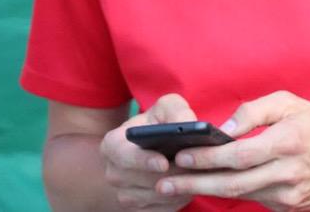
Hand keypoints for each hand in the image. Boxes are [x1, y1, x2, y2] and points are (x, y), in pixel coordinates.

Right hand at [99, 93, 198, 210]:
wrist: (161, 145)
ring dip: (177, 188)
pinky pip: (161, 210)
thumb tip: (186, 125)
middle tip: (195, 169)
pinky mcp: (139, 210)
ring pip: (154, 197)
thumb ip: (176, 111)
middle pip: (141, 181)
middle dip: (170, 175)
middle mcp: (113, 173)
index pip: (123, 156)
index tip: (164, 163)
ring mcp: (125, 194)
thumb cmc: (162, 122)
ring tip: (197, 174)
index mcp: (112, 145)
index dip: (143, 161)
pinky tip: (190, 186)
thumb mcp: (168, 107)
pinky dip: (177, 200)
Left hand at [156, 91, 309, 211]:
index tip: (182, 155)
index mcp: (288, 141)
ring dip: (204, 192)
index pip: (240, 154)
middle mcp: (287, 171)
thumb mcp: (290, 103)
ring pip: (239, 194)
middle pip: (233, 182)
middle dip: (195, 182)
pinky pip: (252, 199)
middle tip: (165, 180)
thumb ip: (255, 111)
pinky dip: (226, 194)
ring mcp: (288, 194)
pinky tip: (205, 188)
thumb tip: (224, 128)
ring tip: (174, 186)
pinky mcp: (287, 207)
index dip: (209, 158)